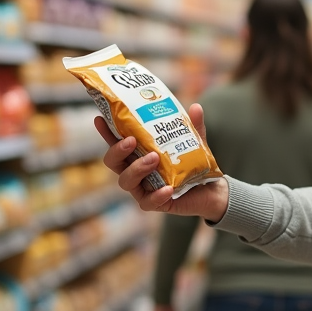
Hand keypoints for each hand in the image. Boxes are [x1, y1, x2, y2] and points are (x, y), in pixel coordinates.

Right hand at [95, 103, 229, 220]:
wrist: (211, 190)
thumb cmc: (194, 163)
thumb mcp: (194, 142)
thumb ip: (192, 126)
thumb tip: (195, 106)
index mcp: (139, 153)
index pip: (118, 142)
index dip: (107, 132)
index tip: (100, 119)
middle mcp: (136, 170)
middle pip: (113, 162)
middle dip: (117, 150)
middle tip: (132, 141)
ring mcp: (144, 188)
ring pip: (126, 181)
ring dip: (136, 168)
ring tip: (154, 159)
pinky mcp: (156, 203)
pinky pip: (149, 202)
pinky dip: (157, 195)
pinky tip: (168, 188)